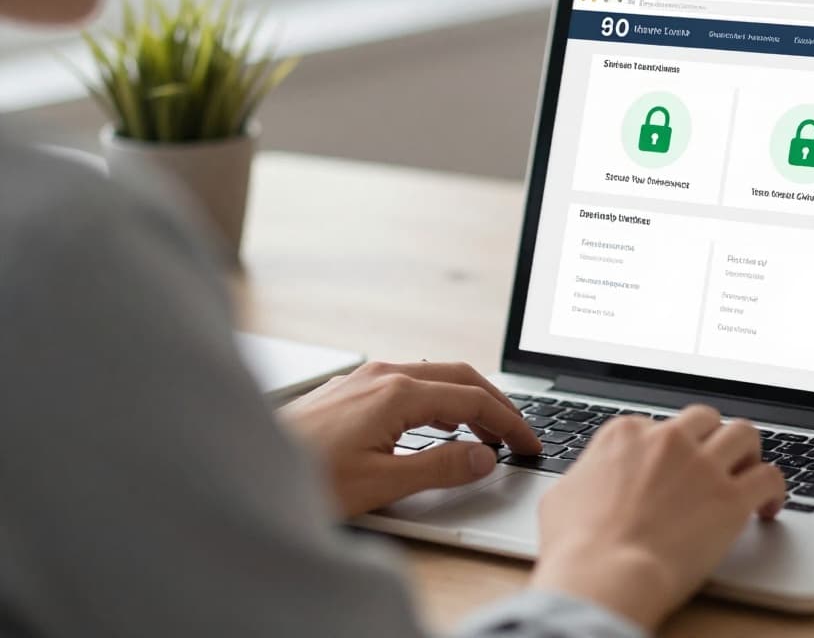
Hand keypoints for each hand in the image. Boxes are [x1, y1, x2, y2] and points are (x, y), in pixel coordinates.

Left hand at [280, 361, 540, 516]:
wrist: (241, 469)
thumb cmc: (303, 478)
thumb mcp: (382, 482)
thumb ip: (440, 467)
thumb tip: (484, 457)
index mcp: (397, 392)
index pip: (473, 399)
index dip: (509, 422)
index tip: (529, 443)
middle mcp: (382, 374)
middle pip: (459, 377)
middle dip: (495, 404)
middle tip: (518, 434)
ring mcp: (363, 378)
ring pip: (433, 377)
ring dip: (466, 400)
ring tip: (486, 432)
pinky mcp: (349, 389)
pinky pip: (409, 383)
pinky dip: (438, 400)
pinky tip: (438, 423)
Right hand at [530, 405, 785, 630]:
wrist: (604, 575)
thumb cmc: (576, 545)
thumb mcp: (562, 494)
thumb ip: (585, 474)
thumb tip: (589, 478)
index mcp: (625, 435)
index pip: (657, 425)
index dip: (666, 449)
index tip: (670, 469)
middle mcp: (668, 440)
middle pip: (704, 419)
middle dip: (710, 438)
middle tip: (713, 463)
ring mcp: (702, 467)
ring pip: (743, 433)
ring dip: (748, 452)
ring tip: (747, 473)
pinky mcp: (731, 499)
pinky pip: (770, 476)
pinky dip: (774, 489)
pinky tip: (767, 506)